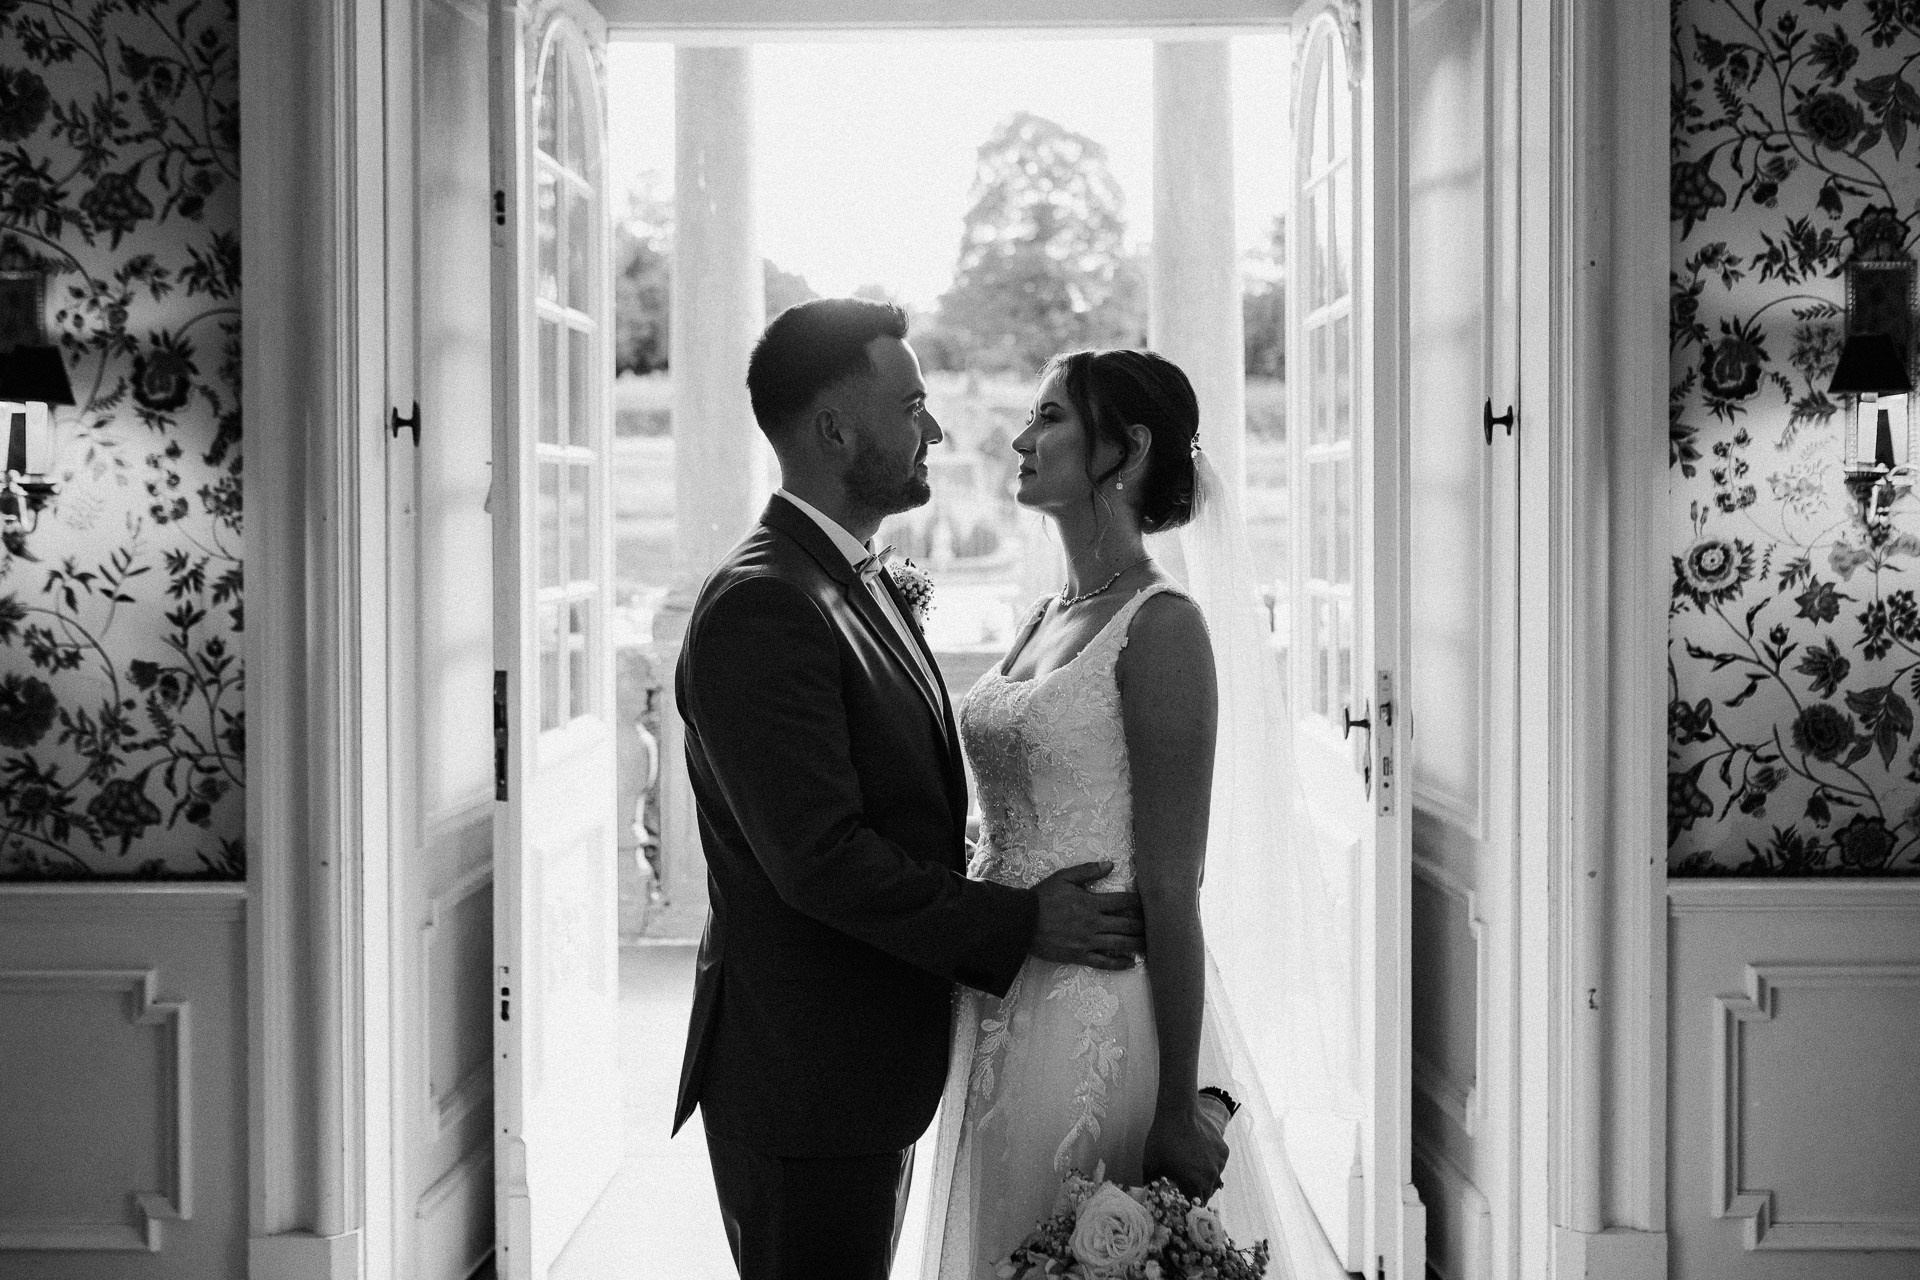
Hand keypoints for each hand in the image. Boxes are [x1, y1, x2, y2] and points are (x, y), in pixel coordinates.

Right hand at [1029, 861, 1145, 969]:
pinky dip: (1119, 963)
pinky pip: (1104, 962)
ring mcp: (1088, 942)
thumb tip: (1111, 864)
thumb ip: (1088, 870)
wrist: (1022, 922)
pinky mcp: (1080, 956)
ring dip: (1138, 944)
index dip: (1139, 902)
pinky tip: (1131, 963)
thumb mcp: (1064, 877)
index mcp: (1092, 903)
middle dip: (1144, 925)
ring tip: (1152, 945)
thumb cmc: (1042, 898)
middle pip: (1127, 924)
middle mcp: (1094, 923)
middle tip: (1159, 926)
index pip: (1123, 901)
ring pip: (1120, 944)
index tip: (1151, 902)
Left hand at [1142, 1099, 1230, 1200]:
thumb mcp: (1150, 1164)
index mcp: (1193, 1184)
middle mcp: (1210, 1177)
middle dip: (1197, 1194)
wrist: (1179, 1112)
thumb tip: (1149, 1195)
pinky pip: (1219, 1164)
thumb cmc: (1162, 1139)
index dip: (1188, 1205)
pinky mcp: (1224, 1151)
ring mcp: (1219, 1163)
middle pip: (1206, 1194)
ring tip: (1193, 1168)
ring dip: (1205, 1178)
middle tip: (1187, 1186)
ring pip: (1214, 1179)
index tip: (1182, 1201)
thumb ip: (1151, 1184)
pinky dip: (1212, 1163)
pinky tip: (1200, 1154)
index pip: (1195, 1206)